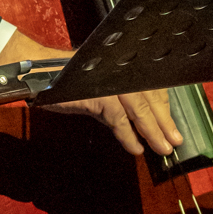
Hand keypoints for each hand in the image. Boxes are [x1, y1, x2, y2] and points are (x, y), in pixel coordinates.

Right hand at [0, 30, 181, 159]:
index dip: (163, 107)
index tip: (170, 126)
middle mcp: (120, 68)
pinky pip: (118, 117)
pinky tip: (136, 148)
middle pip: (150, 96)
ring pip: (139, 107)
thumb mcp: (97, 91)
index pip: (151, 85)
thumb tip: (137, 126)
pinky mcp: (98, 93)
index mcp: (122, 65)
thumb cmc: (65, 81)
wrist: (37, 75)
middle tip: (175, 141)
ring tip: (162, 148)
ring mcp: (109, 78)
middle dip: (164, 121)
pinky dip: (128, 135)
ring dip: (153, 130)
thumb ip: (116, 104)